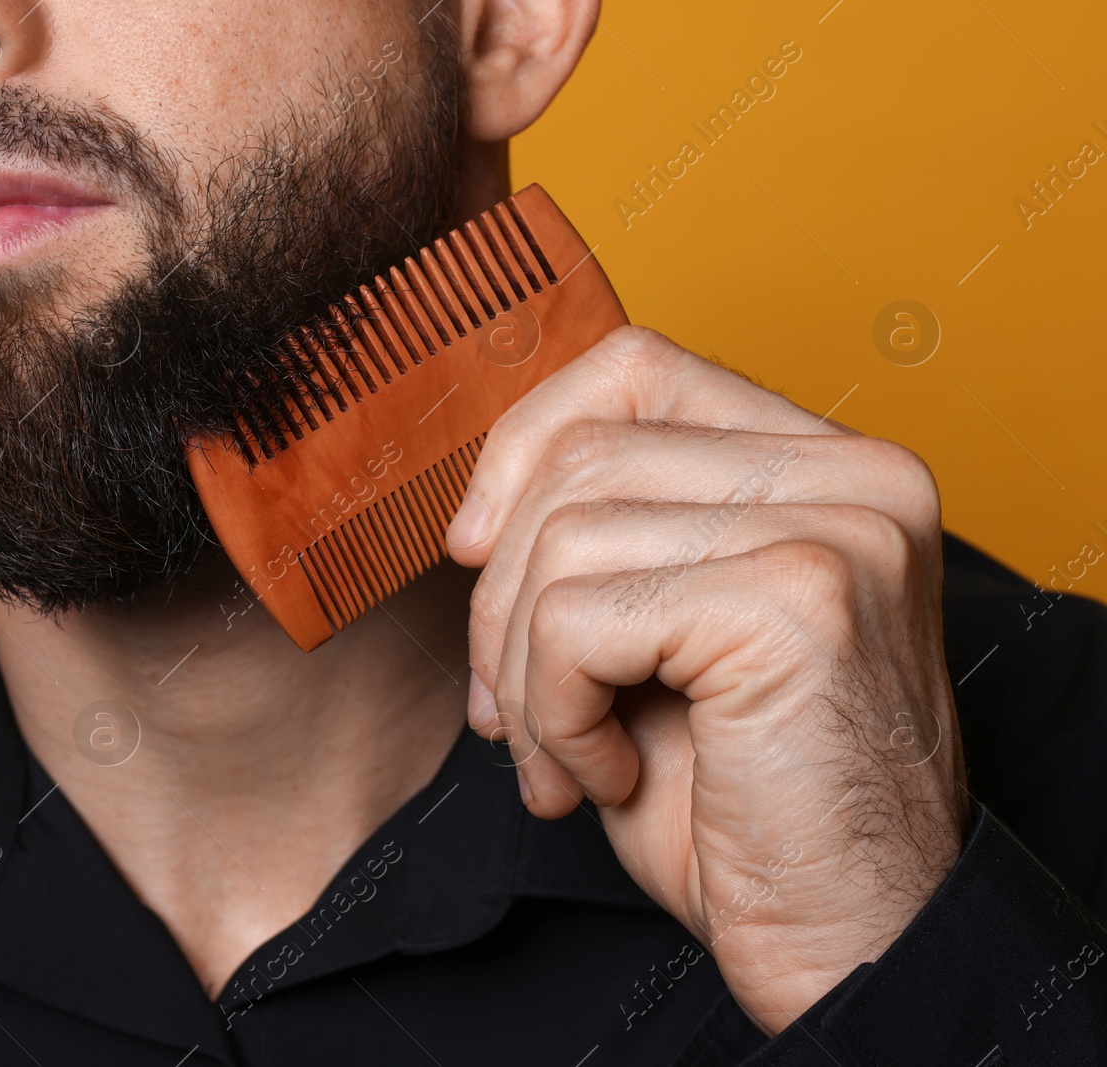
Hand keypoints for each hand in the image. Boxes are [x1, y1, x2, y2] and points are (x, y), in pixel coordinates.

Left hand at [447, 326, 968, 1034]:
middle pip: (581, 455)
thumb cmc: (742, 805)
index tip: (473, 544)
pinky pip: (575, 619)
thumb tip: (477, 508)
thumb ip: (609, 538)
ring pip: (564, 537)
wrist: (848, 943)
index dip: (524, 445)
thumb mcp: (660, 642)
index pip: (635, 369)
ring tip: (566, 757)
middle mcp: (856, 478)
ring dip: (524, 671)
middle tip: (512, 710)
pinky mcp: (795, 601)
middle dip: (502, 595)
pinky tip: (611, 776)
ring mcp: (836, 530)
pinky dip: (557, 712)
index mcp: (829, 469)